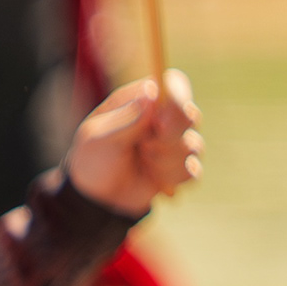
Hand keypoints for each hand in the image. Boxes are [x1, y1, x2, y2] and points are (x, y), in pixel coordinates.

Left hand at [65, 73, 204, 219]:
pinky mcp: (181, 166)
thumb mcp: (98, 138)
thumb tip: (152, 92)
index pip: (175, 85)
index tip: (159, 122)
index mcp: (142, 101)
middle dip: (169, 138)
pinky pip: (193, 170)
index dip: (177, 101)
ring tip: (142, 165)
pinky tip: (155, 180)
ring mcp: (175, 142)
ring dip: (165, 161)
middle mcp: (163, 118)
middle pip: (191, 115)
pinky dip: (172, 178)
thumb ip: (127, 117)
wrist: (97, 199)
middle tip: (144, 148)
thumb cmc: (92, 161)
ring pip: (194, 146)